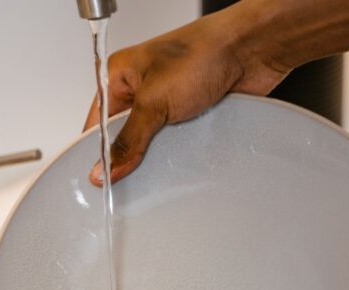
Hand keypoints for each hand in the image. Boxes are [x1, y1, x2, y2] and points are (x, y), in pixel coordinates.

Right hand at [84, 3, 290, 185]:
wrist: (251, 50)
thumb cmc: (203, 53)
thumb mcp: (154, 101)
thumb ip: (129, 140)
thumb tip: (105, 168)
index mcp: (120, 75)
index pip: (97, 122)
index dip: (97, 152)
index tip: (101, 179)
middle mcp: (141, 88)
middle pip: (124, 135)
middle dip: (129, 156)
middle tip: (130, 178)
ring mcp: (167, 101)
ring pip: (152, 142)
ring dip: (158, 155)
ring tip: (160, 165)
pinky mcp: (190, 113)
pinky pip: (176, 142)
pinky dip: (179, 152)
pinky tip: (181, 159)